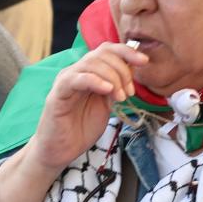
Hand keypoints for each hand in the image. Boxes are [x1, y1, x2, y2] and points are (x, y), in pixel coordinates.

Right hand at [26, 42, 144, 176]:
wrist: (60, 151)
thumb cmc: (81, 129)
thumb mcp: (106, 105)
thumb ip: (115, 88)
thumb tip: (131, 72)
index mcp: (89, 73)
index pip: (107, 50)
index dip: (127, 51)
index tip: (144, 61)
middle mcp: (77, 72)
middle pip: (102, 53)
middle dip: (122, 70)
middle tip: (129, 92)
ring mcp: (66, 80)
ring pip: (92, 63)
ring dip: (113, 78)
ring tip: (120, 98)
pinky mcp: (58, 93)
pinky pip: (76, 78)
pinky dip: (95, 80)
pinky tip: (107, 90)